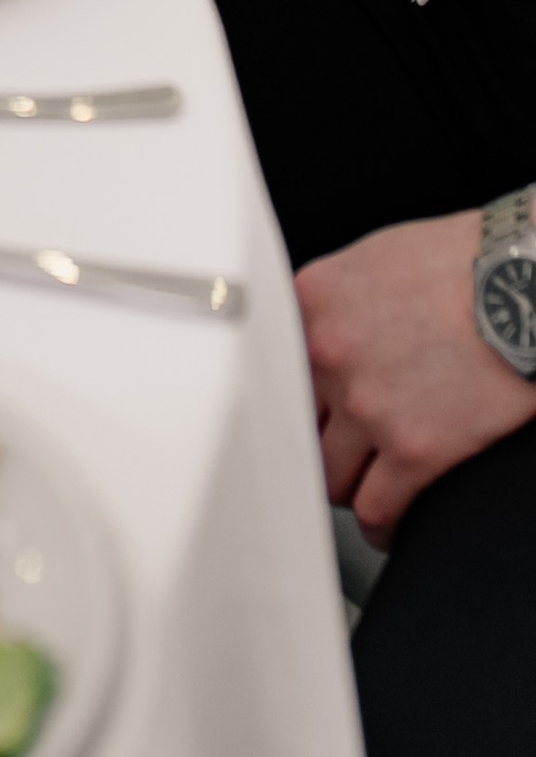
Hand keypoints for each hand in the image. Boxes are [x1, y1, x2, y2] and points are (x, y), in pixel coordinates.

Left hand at [302, 212, 535, 540]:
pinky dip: (379, 524)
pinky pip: (376, 508)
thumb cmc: (462, 265)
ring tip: (362, 491)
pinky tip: (388, 524)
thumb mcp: (373, 261)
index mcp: (312, 302)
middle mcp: (328, 354)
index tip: (297, 413)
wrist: (522, 286)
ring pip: (330, 475)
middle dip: (314, 442)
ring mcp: (367, 405)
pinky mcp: (414, 449)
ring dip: (346, 486)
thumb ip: (335, 303)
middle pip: (295, 423)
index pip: (274, 366)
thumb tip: (322, 334)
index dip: (291, 395)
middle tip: (332, 453)